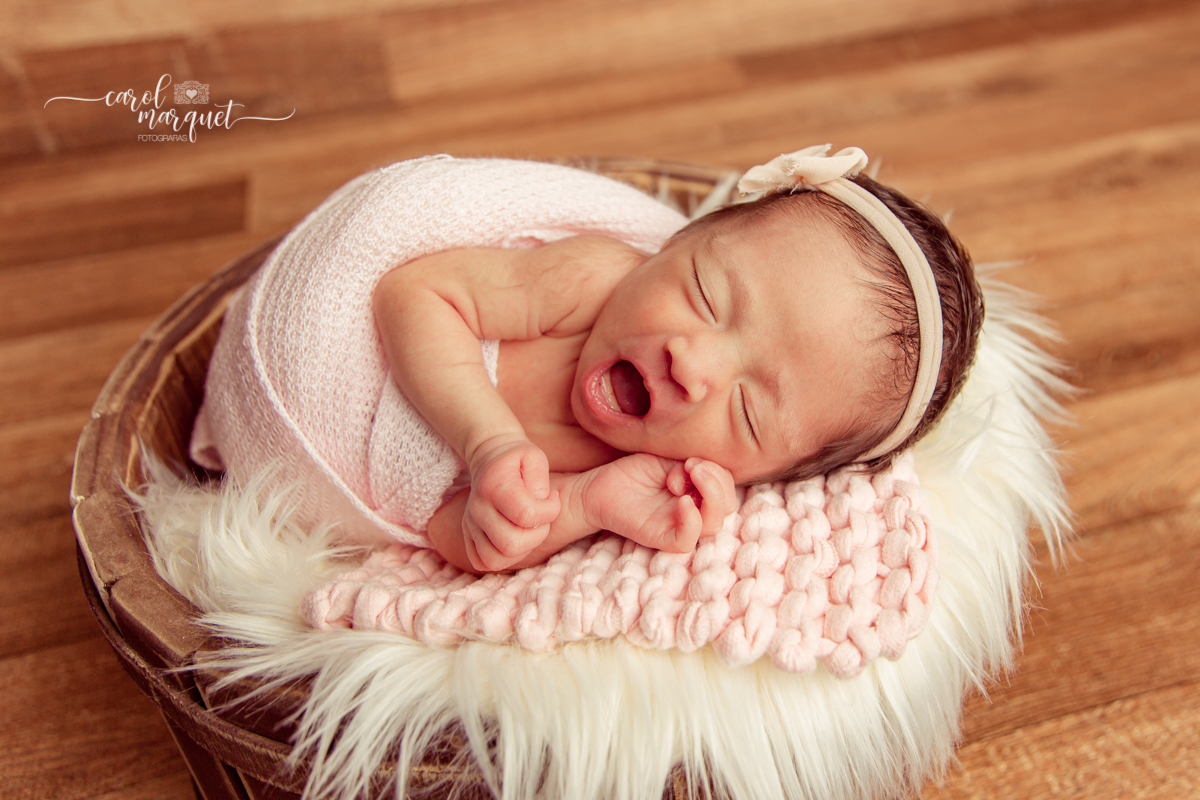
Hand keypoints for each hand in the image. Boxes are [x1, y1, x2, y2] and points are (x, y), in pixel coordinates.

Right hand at [463, 434, 561, 571]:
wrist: (489, 458)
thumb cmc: (518, 460)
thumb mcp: (534, 457)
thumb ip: (539, 480)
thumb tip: (538, 504)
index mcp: (494, 486)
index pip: (527, 516)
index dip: (550, 511)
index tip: (552, 498)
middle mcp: (478, 508)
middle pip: (511, 544)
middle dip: (538, 535)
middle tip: (542, 517)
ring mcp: (470, 524)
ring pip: (496, 560)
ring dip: (522, 550)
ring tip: (529, 529)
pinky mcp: (468, 536)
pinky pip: (483, 562)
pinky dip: (503, 558)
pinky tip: (515, 538)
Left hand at [581, 455, 736, 552]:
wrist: (598, 485)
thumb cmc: (633, 472)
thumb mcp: (667, 459)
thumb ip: (689, 465)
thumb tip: (698, 472)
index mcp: (699, 494)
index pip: (727, 489)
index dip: (718, 472)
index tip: (691, 459)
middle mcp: (693, 512)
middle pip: (727, 507)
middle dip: (717, 481)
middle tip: (692, 465)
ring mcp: (677, 526)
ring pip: (713, 525)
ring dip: (710, 495)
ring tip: (687, 475)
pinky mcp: (660, 538)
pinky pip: (686, 540)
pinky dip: (692, 521)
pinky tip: (682, 501)